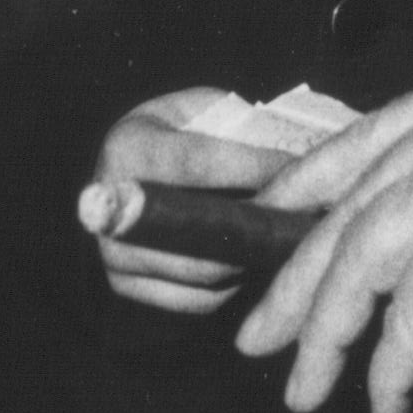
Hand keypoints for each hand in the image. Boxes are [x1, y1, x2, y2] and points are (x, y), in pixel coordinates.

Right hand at [88, 93, 295, 312]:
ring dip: (254, 256)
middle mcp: (108, 207)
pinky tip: (258, 256)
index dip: (250, 168)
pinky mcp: (128, 288)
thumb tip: (301, 162)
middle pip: (195, 230)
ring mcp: (113, 255)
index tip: (298, 170)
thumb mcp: (208, 111)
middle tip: (304, 215)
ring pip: (202, 272)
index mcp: (127, 147)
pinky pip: (199, 300)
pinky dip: (238, 283)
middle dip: (257, 224)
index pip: (196, 162)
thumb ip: (242, 133)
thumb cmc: (186, 131)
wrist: (142, 166)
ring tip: (292, 236)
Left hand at [237, 42, 412, 412]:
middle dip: (300, 277)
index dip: (315, 183)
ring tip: (304, 387)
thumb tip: (402, 234)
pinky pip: (405, 317)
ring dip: (325, 336)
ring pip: (362, 259)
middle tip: (262, 331)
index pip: (380, 132)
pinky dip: (387, 372)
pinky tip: (385, 407)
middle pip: (358, 200)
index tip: (272, 218)